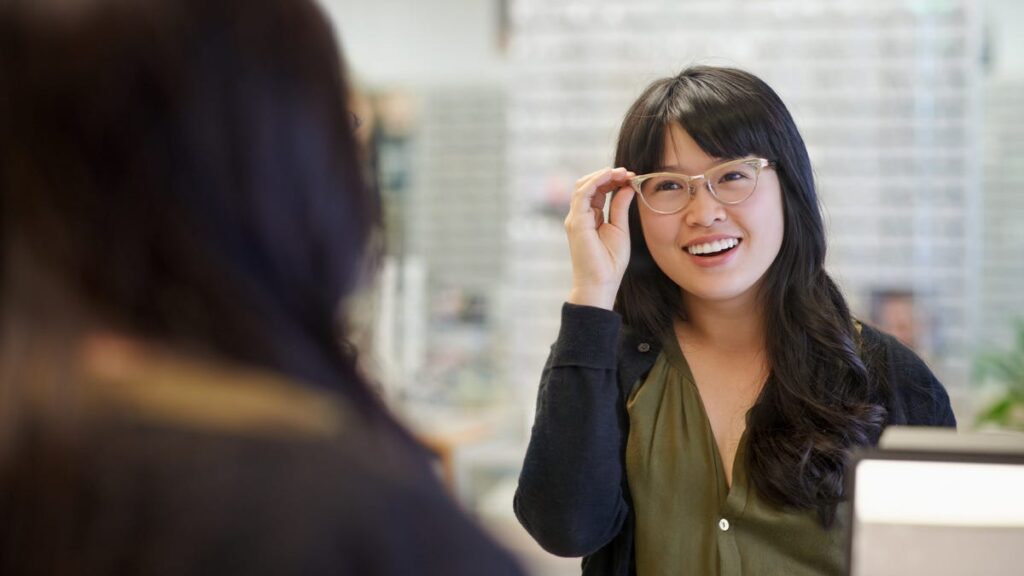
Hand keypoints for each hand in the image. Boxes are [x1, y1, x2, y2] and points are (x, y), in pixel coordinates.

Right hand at [563, 167, 635, 309]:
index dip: (612, 180)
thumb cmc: (609, 263)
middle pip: (587, 185)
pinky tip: (611, 176)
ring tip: (622, 172)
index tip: (631, 177)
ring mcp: (575, 218)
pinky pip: (583, 193)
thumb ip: (620, 207)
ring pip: (582, 185)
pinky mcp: (576, 222)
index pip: (596, 191)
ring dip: (603, 175)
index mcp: (589, 218)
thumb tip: (627, 187)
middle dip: (607, 175)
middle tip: (628, 172)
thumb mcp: (620, 229)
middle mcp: (579, 216)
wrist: (600, 283)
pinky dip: (596, 181)